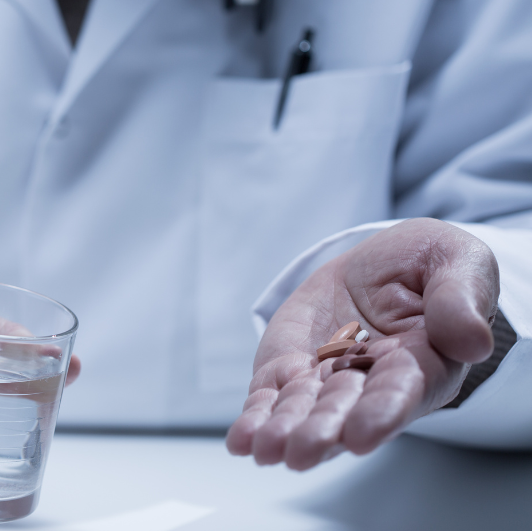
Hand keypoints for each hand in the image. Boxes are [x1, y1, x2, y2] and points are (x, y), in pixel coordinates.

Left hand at [226, 218, 498, 469]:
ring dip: (284, 430)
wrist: (381, 263)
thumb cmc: (428, 265)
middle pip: (345, 409)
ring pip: (304, 409)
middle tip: (301, 451)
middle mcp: (371, 381)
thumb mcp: (456, 262)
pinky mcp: (290, 368)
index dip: (381, 413)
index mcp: (422, 362)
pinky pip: (271, 396)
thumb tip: (471, 340)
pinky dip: (256, 416)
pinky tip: (242, 439)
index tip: (361, 436)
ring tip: (264, 448)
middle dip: (323, 430)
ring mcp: (326, 378)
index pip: (400, 391)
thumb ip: (461, 297)